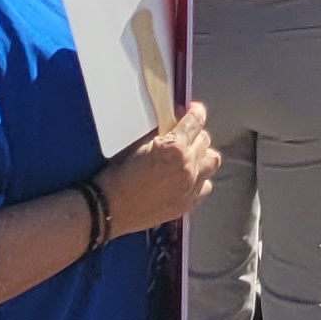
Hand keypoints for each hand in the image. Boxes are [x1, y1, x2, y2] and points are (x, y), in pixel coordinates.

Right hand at [100, 103, 219, 229]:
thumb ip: (162, 133)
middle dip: (195, 135)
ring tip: (190, 156)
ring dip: (202, 156)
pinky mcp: (187, 204)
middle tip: (185, 135)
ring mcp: (190, 187)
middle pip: (205, 141)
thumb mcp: (139, 145)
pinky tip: (187, 178)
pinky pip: (205, 186)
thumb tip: (174, 123)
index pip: (196, 122)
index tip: (195, 110)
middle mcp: (187, 167)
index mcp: (175, 148)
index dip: (196, 112)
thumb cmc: (118, 176)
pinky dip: (200, 179)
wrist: (108, 208)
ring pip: (211, 162)